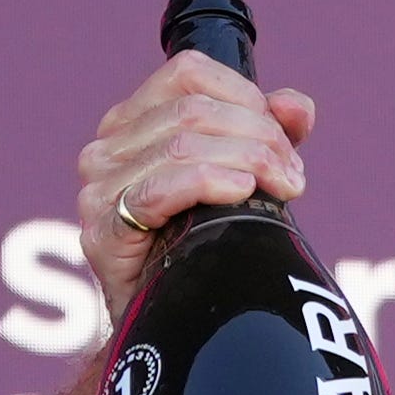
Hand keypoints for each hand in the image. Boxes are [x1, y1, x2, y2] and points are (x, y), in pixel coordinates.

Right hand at [73, 52, 315, 319]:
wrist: (172, 320)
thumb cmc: (204, 247)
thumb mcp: (242, 180)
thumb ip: (269, 135)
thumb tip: (295, 106)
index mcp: (133, 121)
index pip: (189, 74)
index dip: (246, 97)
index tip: (285, 140)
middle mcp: (107, 147)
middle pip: (194, 110)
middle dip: (259, 139)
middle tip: (292, 178)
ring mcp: (99, 187)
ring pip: (184, 145)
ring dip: (248, 163)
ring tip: (283, 192)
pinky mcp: (103, 229)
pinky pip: (160, 190)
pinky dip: (209, 182)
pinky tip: (242, 192)